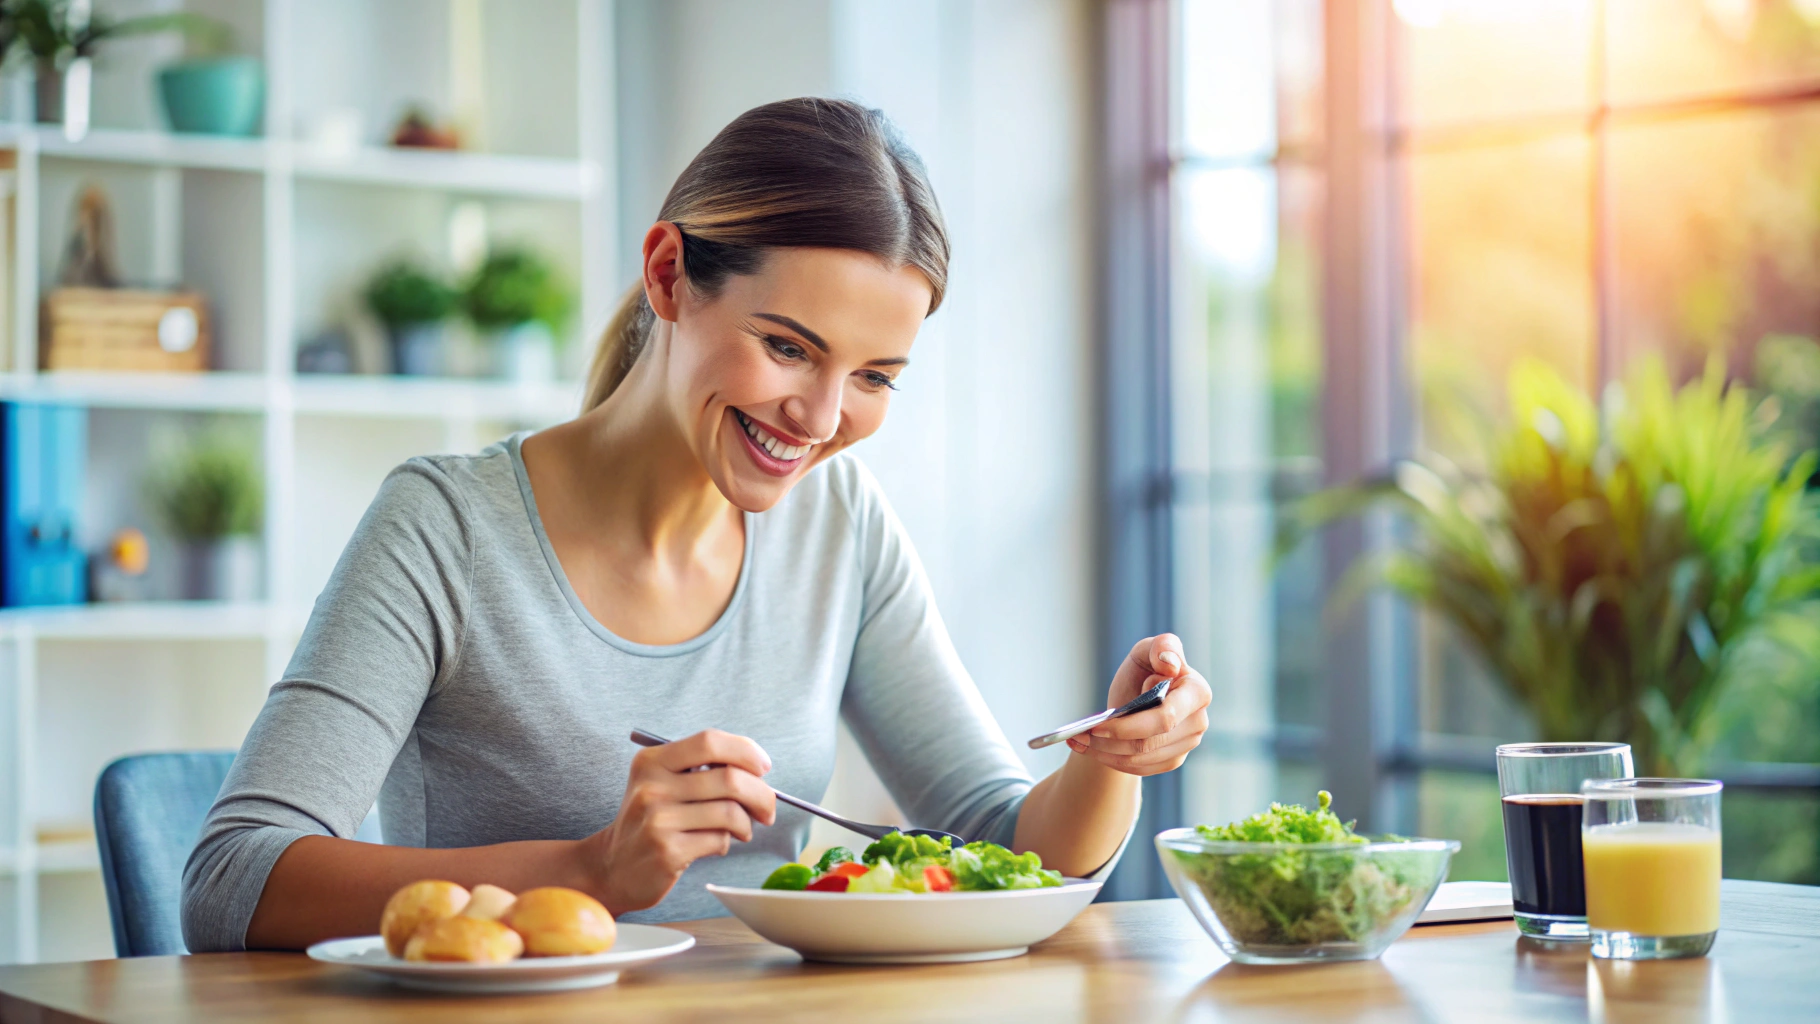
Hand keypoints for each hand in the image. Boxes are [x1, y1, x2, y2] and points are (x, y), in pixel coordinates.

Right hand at [577, 729, 776, 914]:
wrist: (611, 868)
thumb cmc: (650, 822)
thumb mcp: (662, 784)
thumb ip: (700, 770)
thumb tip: (758, 769)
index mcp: (652, 761)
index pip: (710, 741)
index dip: (745, 750)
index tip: (763, 767)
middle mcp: (652, 787)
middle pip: (729, 778)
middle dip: (761, 794)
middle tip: (767, 809)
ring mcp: (658, 820)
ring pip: (730, 812)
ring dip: (746, 823)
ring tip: (741, 830)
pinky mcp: (667, 851)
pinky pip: (719, 840)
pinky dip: (727, 842)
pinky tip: (716, 844)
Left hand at [1066, 633, 1209, 775]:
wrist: (1139, 693)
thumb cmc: (1145, 668)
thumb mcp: (1147, 650)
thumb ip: (1161, 646)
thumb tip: (1169, 664)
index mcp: (1197, 691)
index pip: (1165, 718)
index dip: (1129, 726)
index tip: (1097, 726)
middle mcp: (1198, 720)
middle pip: (1149, 743)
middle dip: (1110, 741)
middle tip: (1080, 736)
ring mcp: (1188, 743)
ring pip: (1141, 758)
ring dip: (1105, 753)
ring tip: (1079, 741)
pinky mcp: (1173, 759)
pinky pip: (1140, 768)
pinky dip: (1112, 761)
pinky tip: (1093, 750)